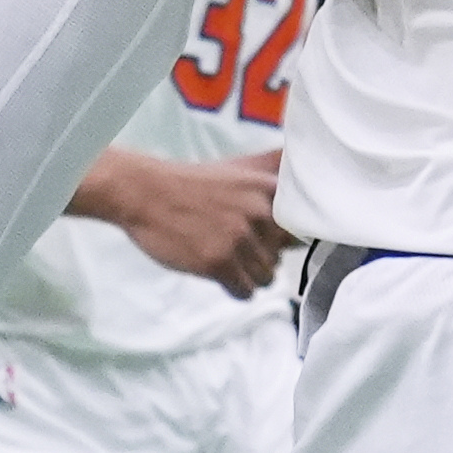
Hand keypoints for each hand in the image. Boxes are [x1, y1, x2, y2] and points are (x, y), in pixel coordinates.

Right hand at [84, 148, 289, 293]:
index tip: (265, 237)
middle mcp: (258, 213)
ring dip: (246, 274)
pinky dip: (233, 288)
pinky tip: (217, 270)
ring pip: (265, 278)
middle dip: (258, 256)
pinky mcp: (218, 263)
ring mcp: (238, 239)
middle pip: (279, 257)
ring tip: (223, 255)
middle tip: (230, 242)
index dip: (281, 238)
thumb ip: (274, 169)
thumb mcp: (239, 167)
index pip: (301, 229)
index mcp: (267, 189)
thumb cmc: (192, 183)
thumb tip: (308, 160)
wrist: (144, 193)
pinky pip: (245, 292)